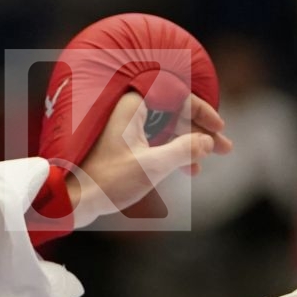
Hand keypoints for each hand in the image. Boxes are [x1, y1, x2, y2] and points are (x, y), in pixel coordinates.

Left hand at [62, 92, 232, 227]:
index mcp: (132, 105)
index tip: (220, 130)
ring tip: (207, 163)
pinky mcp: (120, 144)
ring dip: (188, 143)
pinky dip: (171, 152)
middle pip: (173, 112)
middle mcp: (127, 110)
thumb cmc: (106, 181)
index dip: (202, 112)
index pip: (177, 96)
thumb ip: (184, 150)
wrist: (70, 200)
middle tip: (226, 150)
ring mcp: (123, 127)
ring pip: (165, 128)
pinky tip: (187, 169)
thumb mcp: (152, 167)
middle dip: (200, 131)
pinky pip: (153, 139)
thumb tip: (207, 141)